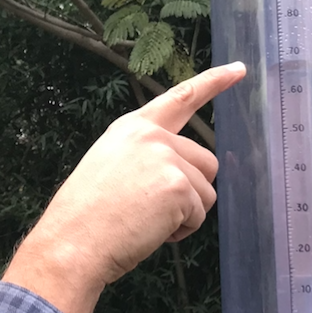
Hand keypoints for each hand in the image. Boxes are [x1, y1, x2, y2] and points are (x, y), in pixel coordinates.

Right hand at [2, 62, 246, 312]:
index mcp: (132, 128)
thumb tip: (178, 175)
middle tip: (152, 211)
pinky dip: (181, 231)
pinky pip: (199, 214)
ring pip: (206, 192)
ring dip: (186, 214)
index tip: (239, 69)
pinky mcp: (178, 185)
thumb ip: (146, 158)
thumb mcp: (110, 166)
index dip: (213, 82)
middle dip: (191, 192)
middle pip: (205, 162)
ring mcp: (166, 158)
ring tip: (146, 222)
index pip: (181, 98)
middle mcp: (152, 136)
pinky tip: (149, 232)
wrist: (72, 243)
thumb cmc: (85, 217)